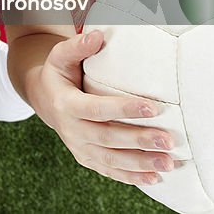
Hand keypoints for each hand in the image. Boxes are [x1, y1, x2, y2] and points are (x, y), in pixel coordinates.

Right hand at [32, 30, 175, 185]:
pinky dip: (132, 177)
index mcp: (65, 104)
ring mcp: (78, 147)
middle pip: (107, 139)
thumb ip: (78, 47)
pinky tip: (154, 178)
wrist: (44, 98)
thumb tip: (97, 36)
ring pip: (111, 160)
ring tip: (169, 163)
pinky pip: (109, 171)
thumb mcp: (60, 57)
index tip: (153, 107)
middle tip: (168, 140)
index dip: (123, 109)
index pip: (96, 109)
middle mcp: (70, 129)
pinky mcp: (86, 158)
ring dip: (141, 164)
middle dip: (139, 141)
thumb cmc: (59, 73)